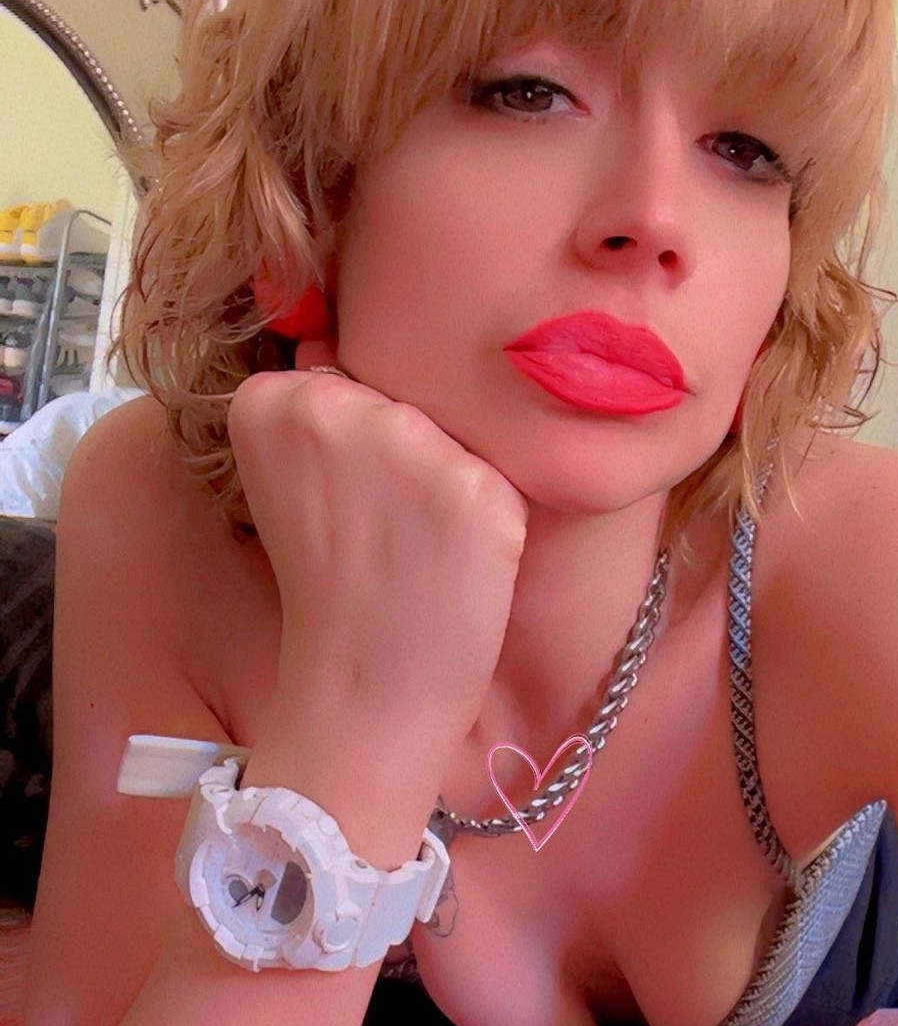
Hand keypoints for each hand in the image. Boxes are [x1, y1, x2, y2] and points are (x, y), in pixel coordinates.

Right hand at [226, 341, 528, 730]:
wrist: (363, 688)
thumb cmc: (335, 587)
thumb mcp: (296, 481)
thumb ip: (322, 407)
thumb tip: (341, 337)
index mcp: (270, 399)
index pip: (343, 377)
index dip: (352, 447)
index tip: (333, 508)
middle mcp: (335, 407)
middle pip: (403, 398)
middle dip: (405, 457)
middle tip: (379, 535)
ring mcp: (408, 445)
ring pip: (455, 431)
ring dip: (450, 483)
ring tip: (415, 549)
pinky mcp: (475, 488)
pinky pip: (500, 475)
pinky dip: (491, 519)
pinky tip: (453, 563)